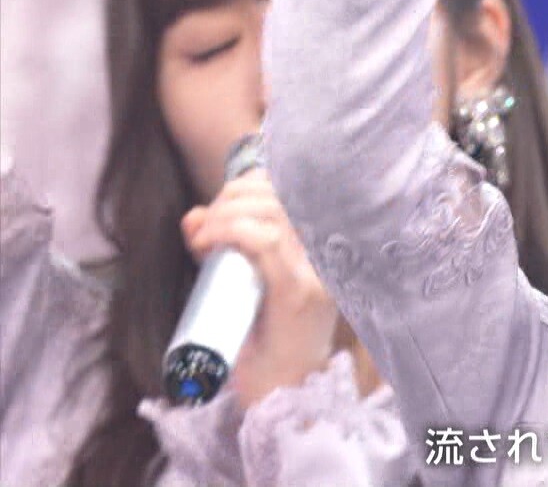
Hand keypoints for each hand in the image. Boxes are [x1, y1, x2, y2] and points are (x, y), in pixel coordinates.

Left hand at [183, 172, 338, 408]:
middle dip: (232, 198)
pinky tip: (209, 241)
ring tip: (203, 236)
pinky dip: (234, 232)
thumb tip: (193, 215)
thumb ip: (222, 249)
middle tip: (203, 226)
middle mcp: (323, 253)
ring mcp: (315, 271)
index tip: (218, 205)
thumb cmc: (262, 341)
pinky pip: (267, 243)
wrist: (281, 392)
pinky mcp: (299, 291)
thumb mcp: (240, 283)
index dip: (249, 185)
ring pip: (271, 214)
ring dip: (228, 214)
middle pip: (278, 198)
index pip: (289, 192)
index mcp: (316, 247)